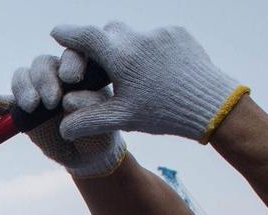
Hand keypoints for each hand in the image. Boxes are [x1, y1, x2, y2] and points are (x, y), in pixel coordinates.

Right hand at [0, 55, 127, 177]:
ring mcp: (37, 90)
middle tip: (51, 101)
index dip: (69, 62)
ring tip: (31, 106)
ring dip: (24, 87)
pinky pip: (4, 102)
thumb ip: (91, 107)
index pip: (72, 55)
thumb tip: (70, 100)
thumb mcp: (106, 122)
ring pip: (24, 76)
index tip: (71, 79)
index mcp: (81, 72)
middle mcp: (57, 75)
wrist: (89, 157)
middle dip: (44, 78)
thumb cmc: (102, 133)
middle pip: (43, 63)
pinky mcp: (22, 109)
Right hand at [47, 22, 245, 143]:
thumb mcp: (122, 119)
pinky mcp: (177, 33)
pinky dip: (150, 50)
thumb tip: (62, 129)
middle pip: (108, 31)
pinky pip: (156, 36)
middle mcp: (138, 38)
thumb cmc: (163, 113)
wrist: (211, 105)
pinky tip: (156, 70)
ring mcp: (160, 33)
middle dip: (99, 41)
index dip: (68, 33)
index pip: (85, 37)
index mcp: (121, 57)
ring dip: (127, 48)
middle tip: (95, 55)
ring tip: (133, 71)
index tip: (56, 32)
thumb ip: (88, 120)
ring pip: (133, 34)